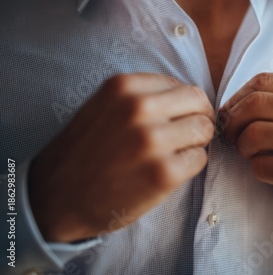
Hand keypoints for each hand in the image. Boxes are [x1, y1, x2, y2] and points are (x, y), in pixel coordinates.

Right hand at [30, 74, 214, 241]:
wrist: (58, 197)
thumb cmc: (86, 151)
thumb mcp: (105, 106)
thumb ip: (143, 96)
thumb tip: (188, 97)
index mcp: (124, 86)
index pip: (182, 86)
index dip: (183, 106)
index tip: (174, 120)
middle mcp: (139, 108)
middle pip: (199, 103)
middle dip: (197, 119)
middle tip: (184, 136)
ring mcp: (152, 141)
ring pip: (204, 129)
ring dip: (194, 143)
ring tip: (172, 154)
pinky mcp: (164, 173)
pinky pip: (199, 159)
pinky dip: (189, 166)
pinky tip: (166, 172)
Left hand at [219, 73, 272, 234]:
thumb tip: (229, 106)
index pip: (263, 81)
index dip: (236, 99)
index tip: (231, 115)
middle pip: (256, 104)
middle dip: (233, 122)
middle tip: (232, 136)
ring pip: (255, 134)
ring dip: (242, 147)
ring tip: (251, 153)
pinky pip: (263, 166)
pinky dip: (257, 169)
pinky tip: (271, 170)